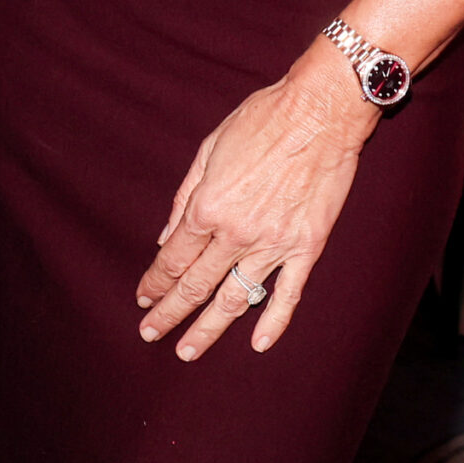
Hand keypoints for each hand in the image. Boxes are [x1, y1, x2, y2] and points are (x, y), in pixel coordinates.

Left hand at [133, 52, 378, 361]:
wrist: (320, 111)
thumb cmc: (262, 119)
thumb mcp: (209, 148)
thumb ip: (184, 196)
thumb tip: (166, 237)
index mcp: (208, 206)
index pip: (173, 258)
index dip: (155, 281)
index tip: (143, 298)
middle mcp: (236, 232)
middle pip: (195, 285)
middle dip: (169, 312)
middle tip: (150, 332)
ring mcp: (273, 244)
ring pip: (234, 299)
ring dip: (207, 329)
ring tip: (187, 351)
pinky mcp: (306, 247)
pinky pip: (288, 294)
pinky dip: (273, 322)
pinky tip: (258, 344)